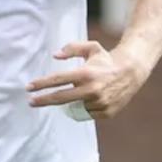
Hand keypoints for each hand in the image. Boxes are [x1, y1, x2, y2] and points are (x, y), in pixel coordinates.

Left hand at [26, 40, 145, 119]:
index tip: (28, 87)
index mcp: (86, 73)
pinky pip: (89, 113)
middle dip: (43, 100)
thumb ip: (72, 48)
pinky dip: (88, 107)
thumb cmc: (107, 60)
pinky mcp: (106, 113)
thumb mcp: (91, 48)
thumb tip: (55, 55)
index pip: (58, 80)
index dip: (41, 84)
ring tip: (87, 91)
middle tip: (31, 101)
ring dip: (76, 101)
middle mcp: (92, 89)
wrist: (132, 72)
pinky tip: (96, 98)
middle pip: (60, 98)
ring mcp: (99, 103)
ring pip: (77, 106)